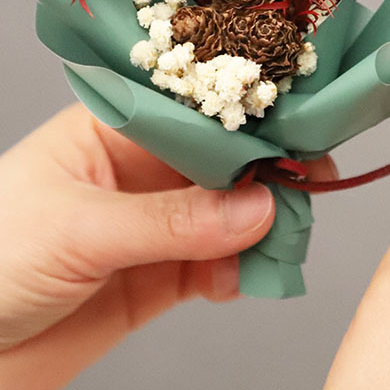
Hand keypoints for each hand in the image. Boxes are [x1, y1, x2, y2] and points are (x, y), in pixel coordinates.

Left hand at [0, 104, 333, 389]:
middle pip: (224, 159)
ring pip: (231, 212)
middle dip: (268, 169)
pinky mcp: (163, 276)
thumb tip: (258, 206)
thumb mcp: (77, 230)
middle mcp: (142, 169)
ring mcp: (157, 224)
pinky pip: (220, 265)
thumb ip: (171, 221)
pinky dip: (243, 270)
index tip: (299, 125)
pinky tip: (246, 280)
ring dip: (264, 223)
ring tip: (285, 237)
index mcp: (114, 129)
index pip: (194, 109)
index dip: (247, 114)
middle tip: (312, 181)